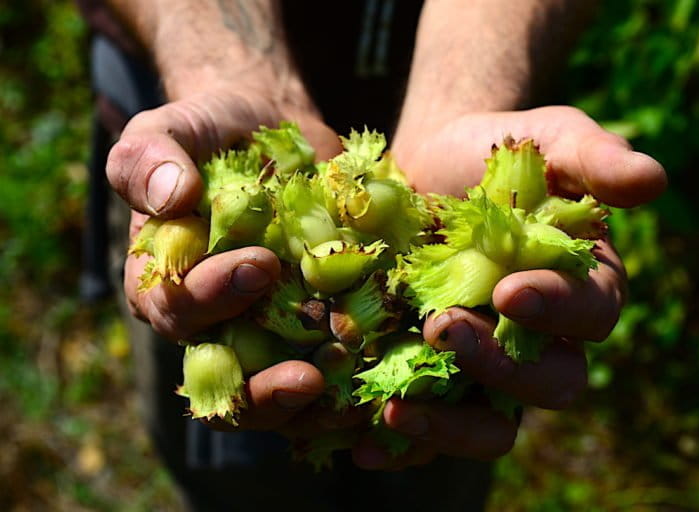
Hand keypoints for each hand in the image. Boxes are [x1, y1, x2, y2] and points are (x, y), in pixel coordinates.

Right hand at [108, 84, 343, 431]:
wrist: (274, 128)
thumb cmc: (213, 131)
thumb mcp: (172, 130)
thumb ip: (150, 158)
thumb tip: (171, 198)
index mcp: (168, 283)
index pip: (177, 311)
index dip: (211, 300)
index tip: (261, 265)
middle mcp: (214, 318)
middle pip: (227, 380)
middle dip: (263, 388)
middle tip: (307, 375)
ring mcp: (268, 326)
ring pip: (277, 391)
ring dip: (311, 405)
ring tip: (351, 392)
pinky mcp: (316, 320)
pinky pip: (328, 365)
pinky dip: (352, 381)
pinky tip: (382, 378)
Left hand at [352, 106, 665, 468]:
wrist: (427, 163)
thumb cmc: (497, 149)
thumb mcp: (549, 137)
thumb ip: (595, 158)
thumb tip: (654, 180)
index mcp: (582, 285)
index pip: (592, 313)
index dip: (558, 309)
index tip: (511, 292)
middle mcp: (542, 336)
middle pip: (546, 383)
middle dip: (500, 366)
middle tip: (443, 330)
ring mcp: (486, 360)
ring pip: (491, 422)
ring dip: (450, 425)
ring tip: (397, 407)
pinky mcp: (434, 371)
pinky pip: (431, 422)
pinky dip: (404, 440)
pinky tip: (364, 444)